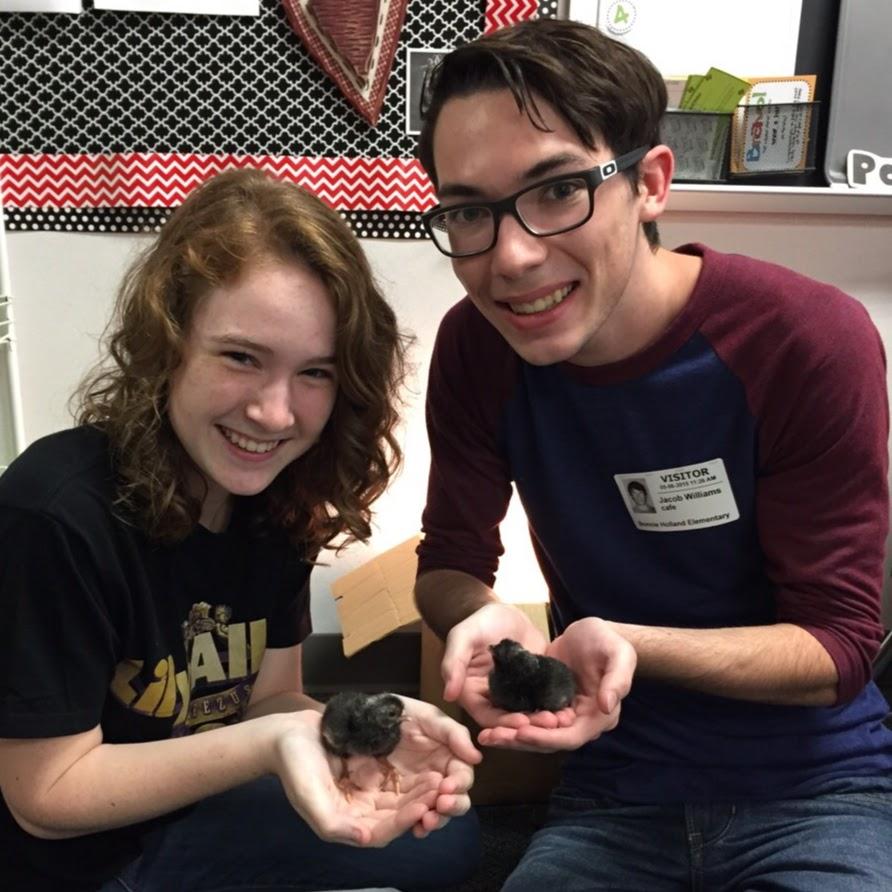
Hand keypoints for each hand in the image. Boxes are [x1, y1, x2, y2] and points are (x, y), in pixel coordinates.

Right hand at [270, 710, 437, 846]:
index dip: (404, 820)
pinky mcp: (372, 773)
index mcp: (346, 824)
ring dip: (422, 791)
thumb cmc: (295, 767)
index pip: (382, 832)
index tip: (423, 806)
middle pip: (397, 817)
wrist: (288, 735)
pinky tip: (429, 764)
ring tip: (440, 778)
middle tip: (443, 790)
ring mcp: (367, 792)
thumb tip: (364, 838)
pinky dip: (414, 775)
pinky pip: (398, 779)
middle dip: (421, 805)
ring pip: (402, 798)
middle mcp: (361, 813)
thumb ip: (333, 823)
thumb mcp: (308, 796)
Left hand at [391, 696, 480, 837]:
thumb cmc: (403, 714)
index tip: (448, 787)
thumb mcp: (430, 717)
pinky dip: (417, 825)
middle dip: (452, 806)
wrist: (371, 718)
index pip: (462, 776)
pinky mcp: (403, 801)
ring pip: (437, 812)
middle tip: (441, 806)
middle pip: (455, 799)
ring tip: (427, 822)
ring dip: (437, 820)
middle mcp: (440, 777)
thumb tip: (477, 757)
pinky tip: (416, 828)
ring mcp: (421, 791)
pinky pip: (415, 817)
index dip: (459, 783)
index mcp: (450, 758)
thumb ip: (454, 734)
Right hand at [442, 603, 552, 732]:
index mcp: (473, 693)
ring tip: (563, 718)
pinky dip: (555, 707)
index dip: (503, 724)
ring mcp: (516, 695)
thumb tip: (448, 695)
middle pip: (510, 721)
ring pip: (529, 715)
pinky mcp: (535, 688)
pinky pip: (544, 702)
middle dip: (530, 726)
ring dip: (544, 720)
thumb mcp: (463, 636)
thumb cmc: (480, 622)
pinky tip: (569, 707)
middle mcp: (493, 700)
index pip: (487, 717)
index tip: (522, 723)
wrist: (507, 611)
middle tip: (550, 723)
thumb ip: (453, 662)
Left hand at [479, 618, 636, 752]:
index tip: (521, 732)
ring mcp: (561, 714)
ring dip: (511, 737)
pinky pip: (528, 717)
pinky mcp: (546, 703)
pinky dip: (510, 722)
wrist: (592, 631)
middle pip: (548, 740)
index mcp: (598, 717)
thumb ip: (617, 679)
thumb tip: (607, 705)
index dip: (546, 737)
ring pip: (535, 732)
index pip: (571, 736)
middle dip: (520, 741)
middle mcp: (579, 722)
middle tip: (492, 737)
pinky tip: (489, 722)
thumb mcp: (618, 653)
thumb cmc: (608, 640)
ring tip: (486, 736)